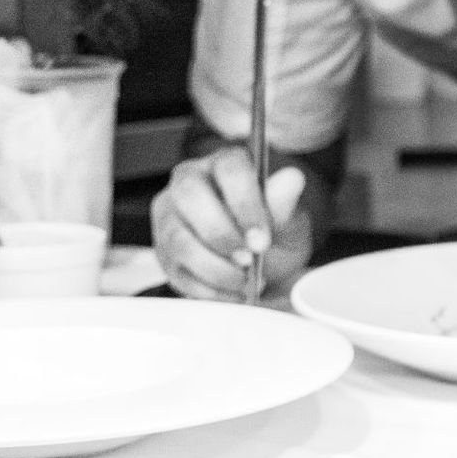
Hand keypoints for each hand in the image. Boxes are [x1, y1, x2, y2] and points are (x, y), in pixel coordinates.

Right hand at [151, 146, 311, 300]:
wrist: (264, 266)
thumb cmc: (275, 234)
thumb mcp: (289, 221)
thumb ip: (284, 205)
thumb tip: (292, 178)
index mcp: (225, 164)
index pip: (229, 168)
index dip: (244, 204)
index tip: (262, 239)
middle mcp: (190, 182)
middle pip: (190, 195)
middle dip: (220, 233)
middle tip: (248, 260)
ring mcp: (170, 216)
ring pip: (178, 238)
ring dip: (215, 267)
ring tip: (244, 281)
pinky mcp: (164, 251)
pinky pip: (177, 270)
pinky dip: (209, 288)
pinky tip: (233, 292)